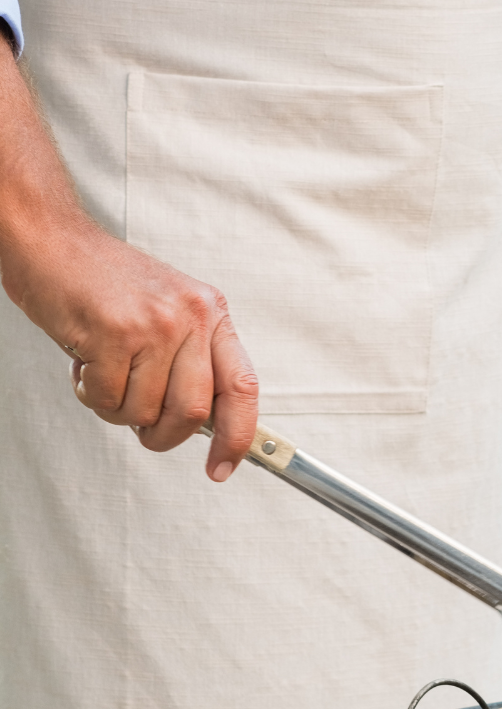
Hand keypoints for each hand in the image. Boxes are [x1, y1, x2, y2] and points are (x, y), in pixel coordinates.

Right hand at [1, 221, 258, 480]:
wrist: (53, 240)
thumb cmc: (104, 280)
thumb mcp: (168, 310)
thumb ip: (188, 358)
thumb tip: (199, 421)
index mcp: (211, 314)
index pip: (243, 387)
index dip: (238, 436)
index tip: (222, 468)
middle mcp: (191, 317)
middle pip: (193, 412)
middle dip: (163, 435)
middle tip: (142, 427)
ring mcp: (154, 325)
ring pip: (144, 410)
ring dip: (117, 410)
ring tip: (103, 375)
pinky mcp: (112, 332)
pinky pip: (106, 397)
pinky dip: (90, 394)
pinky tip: (84, 364)